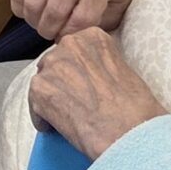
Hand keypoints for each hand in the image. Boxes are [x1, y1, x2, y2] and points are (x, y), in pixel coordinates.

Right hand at [10, 0, 153, 42]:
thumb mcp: (121, 5)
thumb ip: (102, 23)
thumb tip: (76, 40)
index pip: (83, 17)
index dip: (74, 35)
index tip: (72, 39)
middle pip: (55, 11)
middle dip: (52, 32)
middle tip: (56, 35)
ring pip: (33, 2)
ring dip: (36, 22)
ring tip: (45, 25)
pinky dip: (21, 10)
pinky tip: (34, 14)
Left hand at [28, 28, 162, 159]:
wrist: (129, 133)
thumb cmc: (136, 109)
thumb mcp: (124, 70)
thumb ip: (101, 64)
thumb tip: (90, 76)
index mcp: (92, 36)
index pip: (73, 49)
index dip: (77, 70)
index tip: (83, 83)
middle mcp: (69, 44)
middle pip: (54, 64)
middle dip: (61, 82)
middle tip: (75, 102)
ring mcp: (52, 66)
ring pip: (43, 83)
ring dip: (52, 99)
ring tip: (69, 118)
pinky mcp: (39, 90)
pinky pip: (35, 106)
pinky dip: (44, 119)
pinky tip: (59, 128)